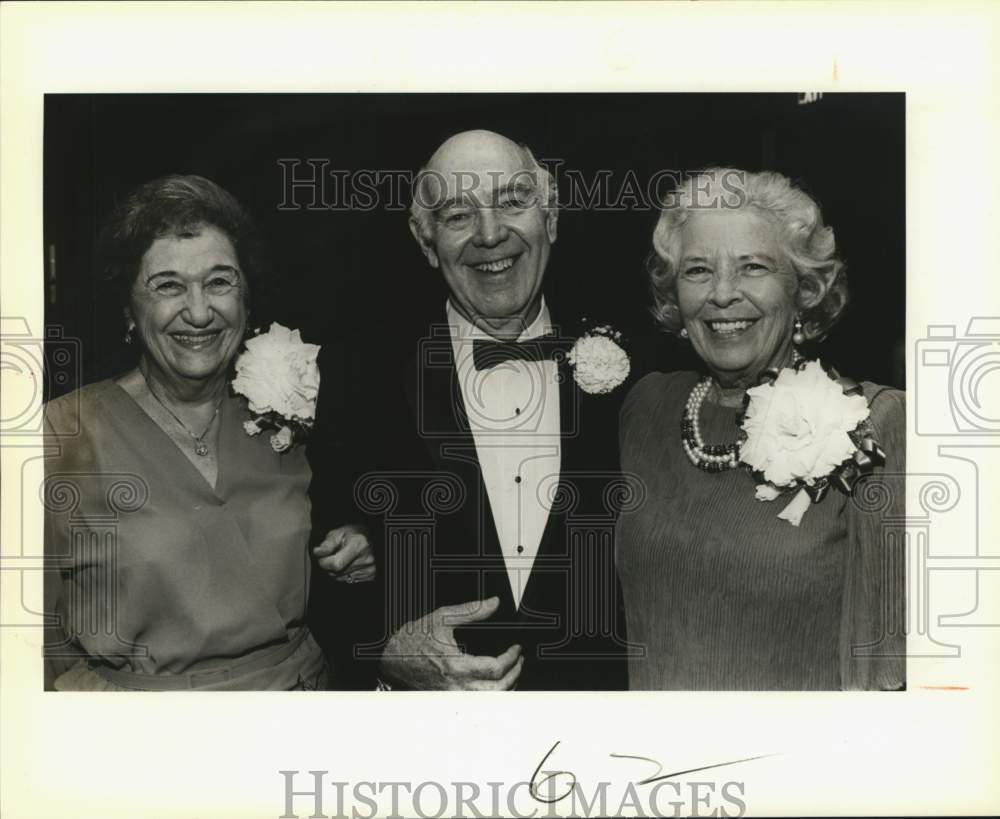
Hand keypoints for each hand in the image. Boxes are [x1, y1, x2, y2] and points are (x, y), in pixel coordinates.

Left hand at [313, 524, 375, 582]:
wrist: (371, 538)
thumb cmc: (355, 533)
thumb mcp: (339, 532)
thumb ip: (328, 543)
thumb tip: (318, 552)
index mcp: (357, 545)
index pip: (335, 564)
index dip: (324, 561)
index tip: (322, 555)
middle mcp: (365, 560)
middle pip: (336, 572)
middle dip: (329, 565)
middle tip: (335, 554)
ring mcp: (368, 570)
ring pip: (340, 578)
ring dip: (337, 570)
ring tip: (343, 558)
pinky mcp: (369, 577)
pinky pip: (349, 581)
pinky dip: (345, 574)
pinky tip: (349, 564)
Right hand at [380, 596, 523, 690]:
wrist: (392, 657)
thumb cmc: (413, 639)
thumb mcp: (442, 618)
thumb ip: (471, 610)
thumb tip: (493, 603)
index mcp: (455, 665)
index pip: (495, 668)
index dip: (511, 658)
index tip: (516, 649)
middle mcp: (455, 685)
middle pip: (498, 689)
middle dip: (514, 674)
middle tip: (519, 661)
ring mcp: (452, 695)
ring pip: (490, 700)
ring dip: (506, 687)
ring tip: (512, 672)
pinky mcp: (449, 699)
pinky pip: (478, 702)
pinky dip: (492, 694)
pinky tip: (496, 683)